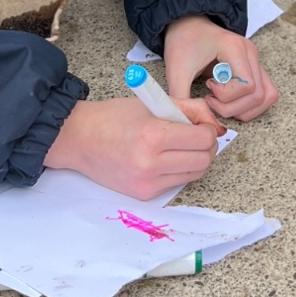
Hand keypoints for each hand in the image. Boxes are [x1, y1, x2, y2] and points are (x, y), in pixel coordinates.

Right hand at [43, 95, 219, 198]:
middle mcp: (150, 163)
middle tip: (197, 136)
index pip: (202, 139)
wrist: (81, 139)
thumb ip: (189, 109)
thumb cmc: (115, 117)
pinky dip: (179, 170)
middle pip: (203, 160)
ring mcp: (147, 182)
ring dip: (196, 159)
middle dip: (207, 146)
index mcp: (153, 135)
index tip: (202, 125)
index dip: (208, 130)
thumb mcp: (154, 103)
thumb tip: (215, 124)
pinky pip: (176, 183)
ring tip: (182, 147)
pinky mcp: (143, 194)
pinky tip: (166, 158)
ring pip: (194, 174)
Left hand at [163, 14, 278, 121]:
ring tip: (222, 103)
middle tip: (212, 101)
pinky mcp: (254, 68)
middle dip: (234, 108)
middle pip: (259, 94)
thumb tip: (187, 124)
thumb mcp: (176, 70)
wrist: (188, 24)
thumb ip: (181, 98)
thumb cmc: (183, 42)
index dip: (226, 97)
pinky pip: (265, 93)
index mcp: (235, 47)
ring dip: (245, 110)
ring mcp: (255, 60)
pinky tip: (230, 102)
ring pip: (267, 96)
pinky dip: (250, 106)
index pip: (247, 86)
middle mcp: (250, 53)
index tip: (207, 88)